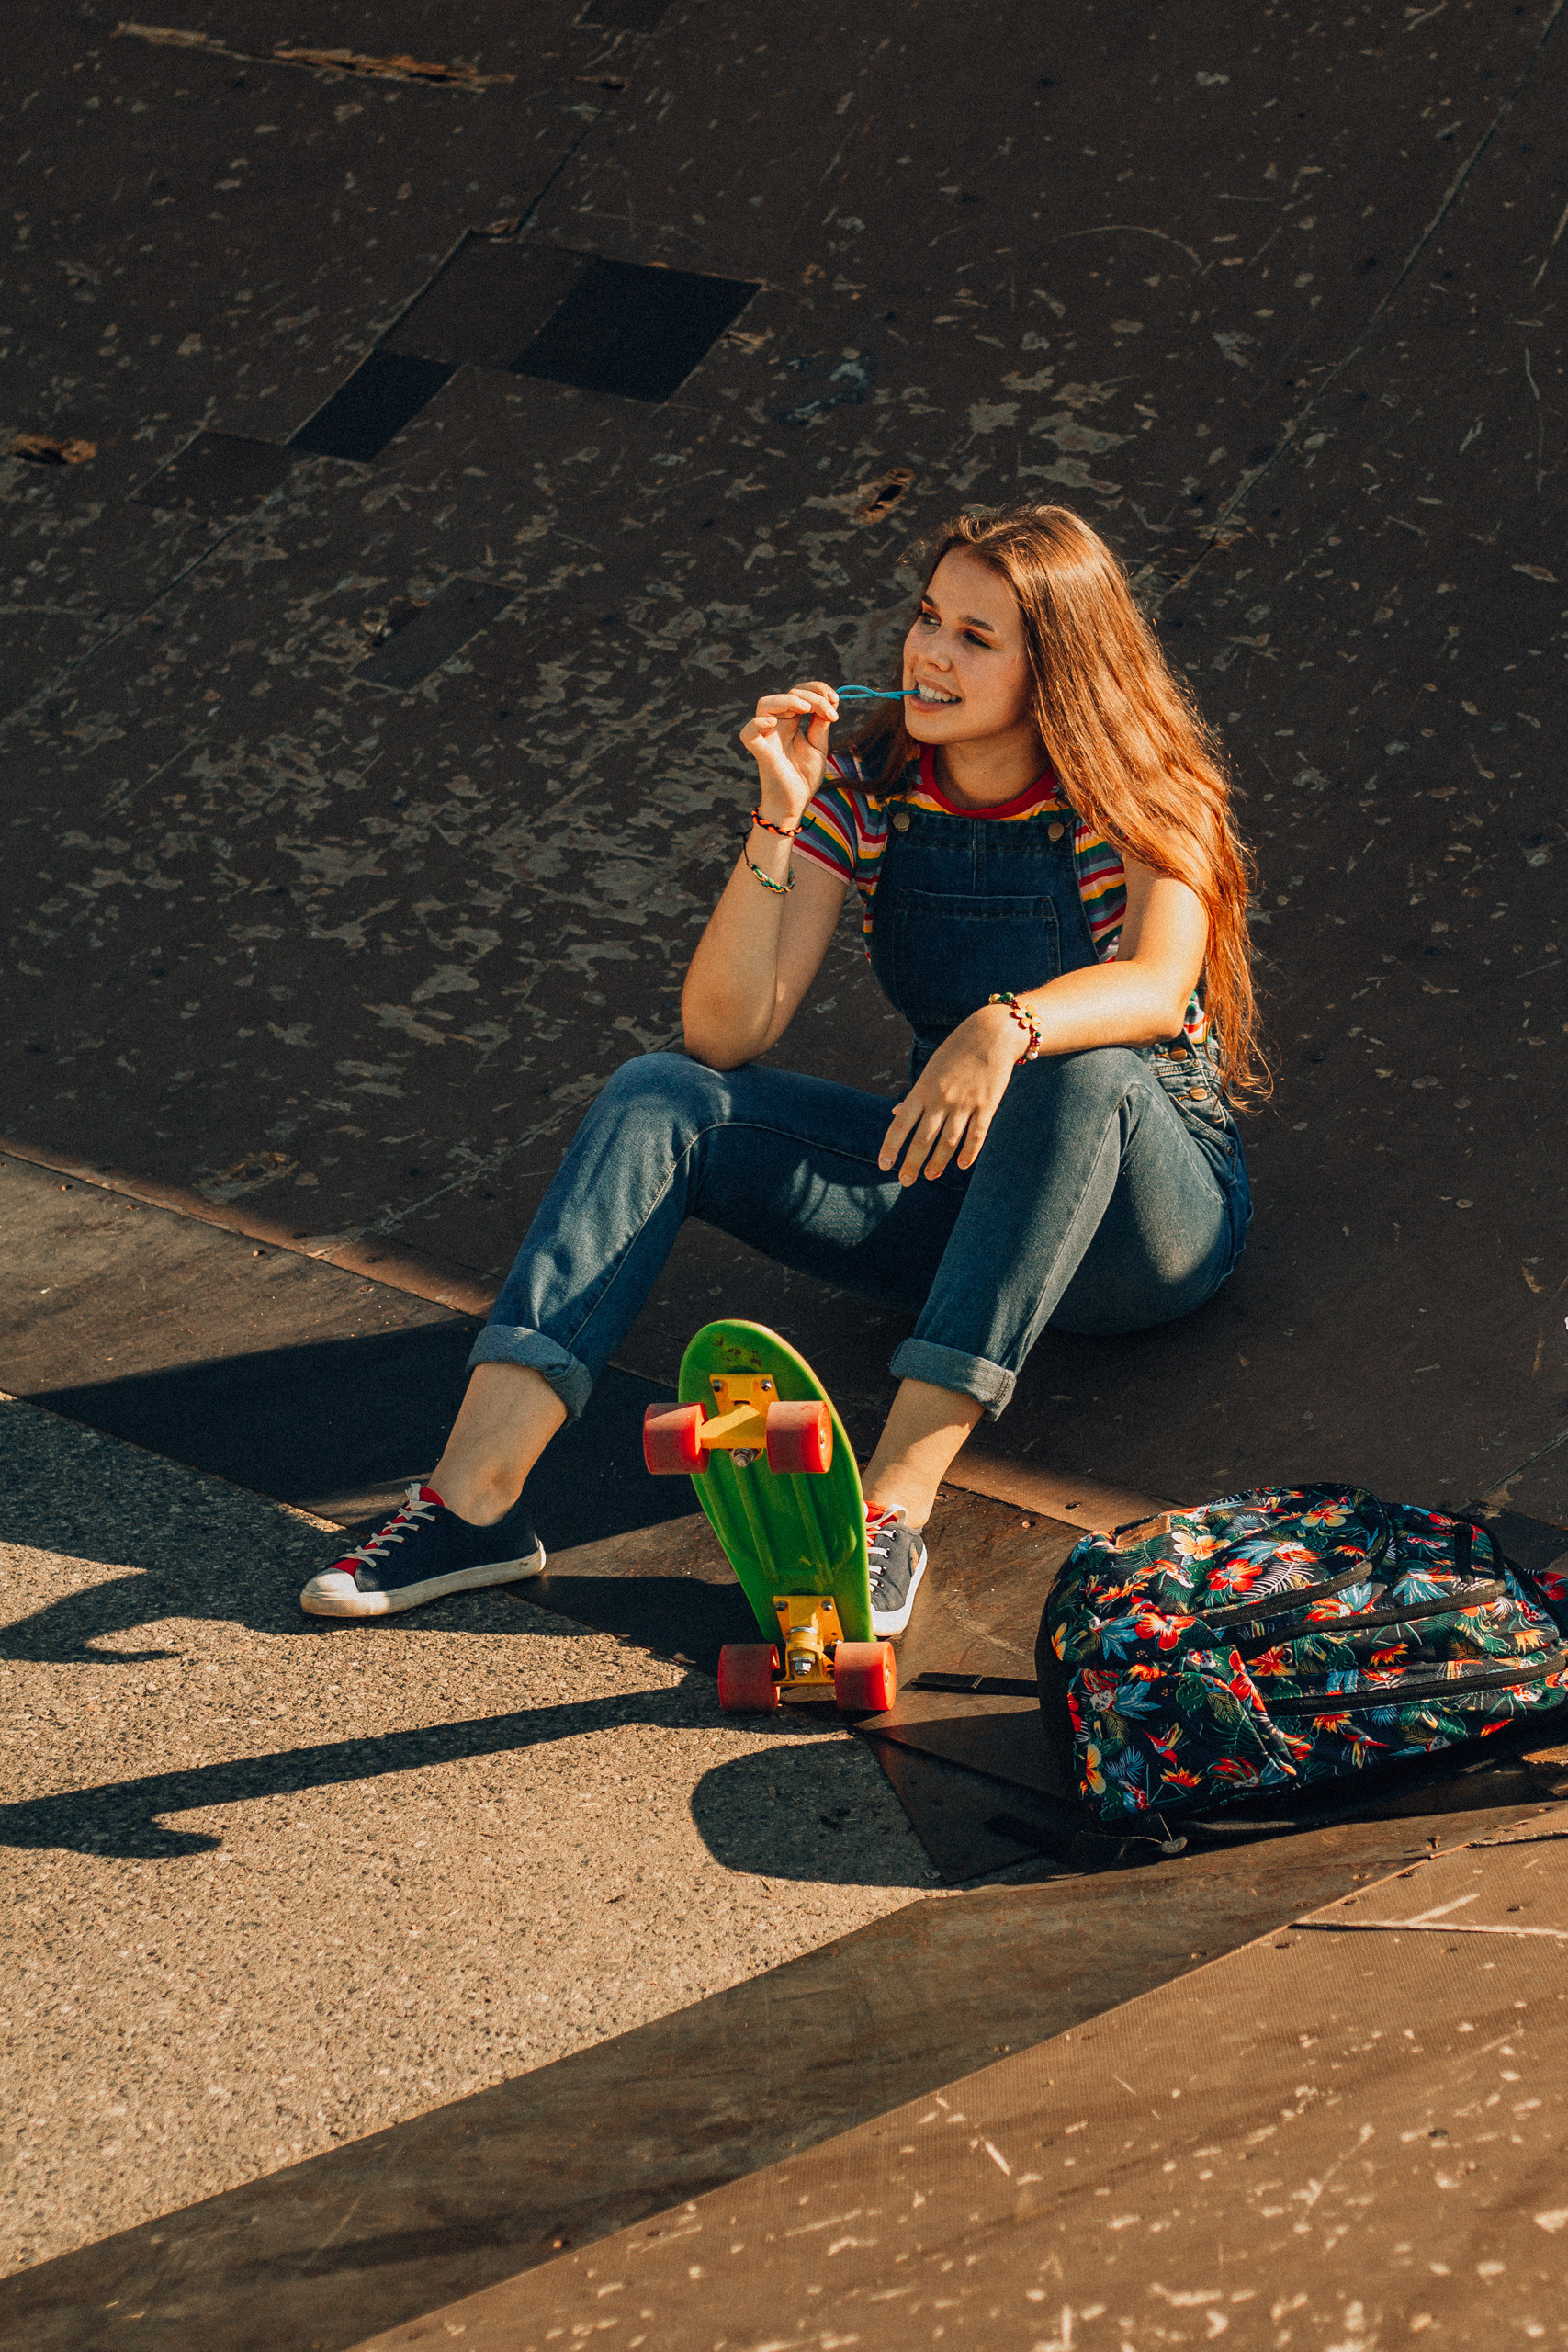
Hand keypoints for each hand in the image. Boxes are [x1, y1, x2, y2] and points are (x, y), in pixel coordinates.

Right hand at [738, 679, 838, 829]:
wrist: (795, 803)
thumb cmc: (804, 777)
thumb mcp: (818, 746)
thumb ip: (821, 724)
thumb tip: (831, 701)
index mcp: (791, 722)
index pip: (800, 693)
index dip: (817, 690)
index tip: (835, 700)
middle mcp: (777, 725)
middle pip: (788, 694)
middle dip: (812, 696)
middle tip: (831, 712)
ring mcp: (767, 736)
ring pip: (765, 704)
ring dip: (788, 700)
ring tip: (807, 709)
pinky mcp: (760, 751)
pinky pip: (748, 733)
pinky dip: (757, 724)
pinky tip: (773, 723)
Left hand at [878, 1004, 1022, 1185]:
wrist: (991, 1033)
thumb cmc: (956, 1050)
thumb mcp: (930, 1069)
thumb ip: (915, 1095)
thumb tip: (895, 1115)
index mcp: (923, 1089)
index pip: (900, 1125)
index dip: (891, 1147)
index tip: (883, 1165)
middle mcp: (941, 1099)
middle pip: (922, 1140)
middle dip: (912, 1164)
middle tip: (906, 1181)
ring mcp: (965, 1103)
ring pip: (948, 1143)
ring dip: (937, 1163)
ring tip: (930, 1176)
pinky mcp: (987, 1105)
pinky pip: (976, 1136)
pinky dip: (968, 1153)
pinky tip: (961, 1165)